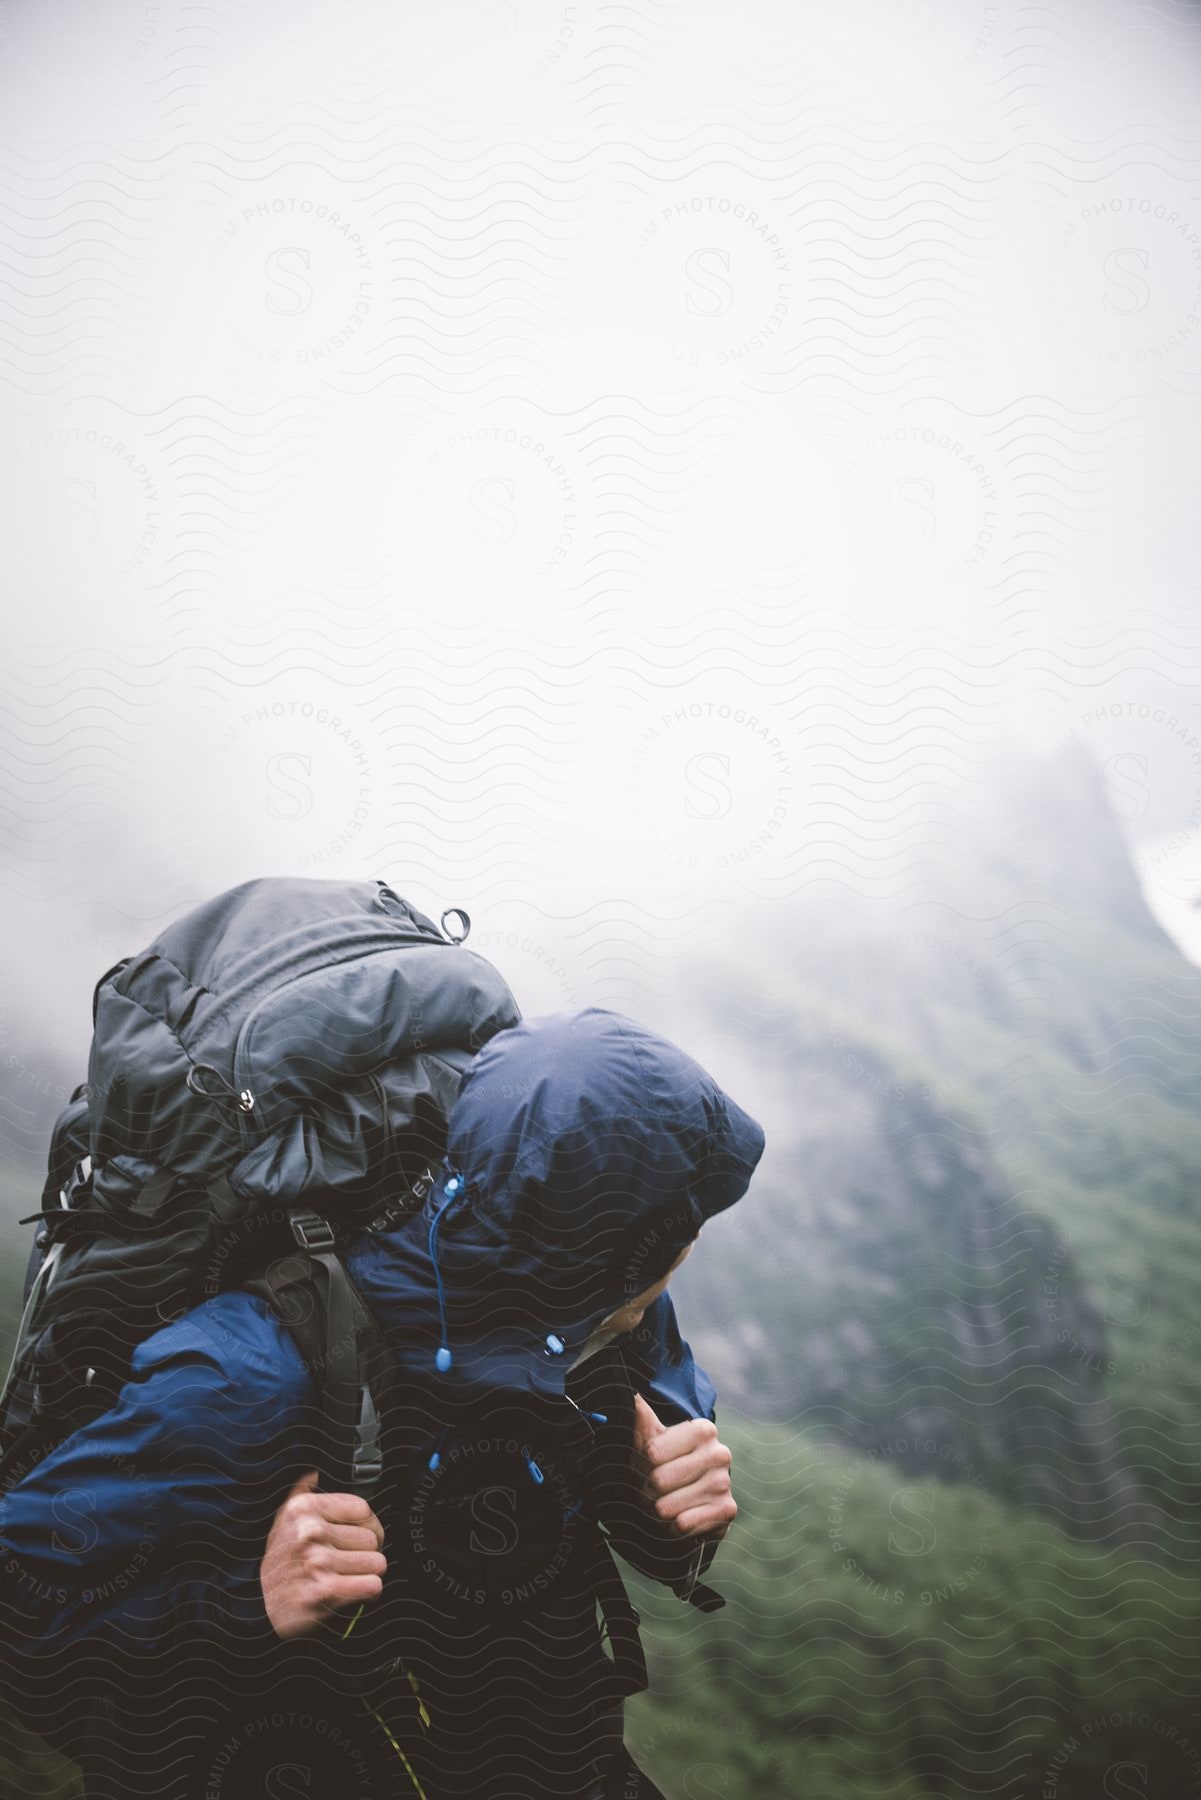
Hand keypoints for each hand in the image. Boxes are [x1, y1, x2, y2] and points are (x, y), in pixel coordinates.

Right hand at [260, 1470, 386, 1639]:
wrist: (258, 1608)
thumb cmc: (279, 1562)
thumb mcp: (283, 1521)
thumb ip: (301, 1493)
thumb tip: (314, 1472)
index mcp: (304, 1508)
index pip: (362, 1509)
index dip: (368, 1525)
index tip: (360, 1537)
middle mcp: (310, 1531)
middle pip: (372, 1538)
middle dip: (366, 1553)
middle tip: (351, 1562)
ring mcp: (317, 1561)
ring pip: (376, 1562)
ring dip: (367, 1574)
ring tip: (350, 1577)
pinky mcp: (325, 1591)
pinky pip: (372, 1585)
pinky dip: (368, 1592)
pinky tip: (354, 1592)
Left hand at [631, 1393, 736, 1539]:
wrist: (693, 1502)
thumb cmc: (667, 1466)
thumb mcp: (652, 1441)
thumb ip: (642, 1419)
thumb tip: (631, 1394)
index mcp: (702, 1430)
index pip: (652, 1452)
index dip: (642, 1463)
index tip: (649, 1465)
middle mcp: (720, 1453)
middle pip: (658, 1480)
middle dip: (649, 1490)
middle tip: (654, 1489)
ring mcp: (725, 1483)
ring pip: (667, 1506)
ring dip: (659, 1510)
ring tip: (665, 1504)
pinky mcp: (727, 1510)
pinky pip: (683, 1524)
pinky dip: (673, 1527)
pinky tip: (679, 1518)